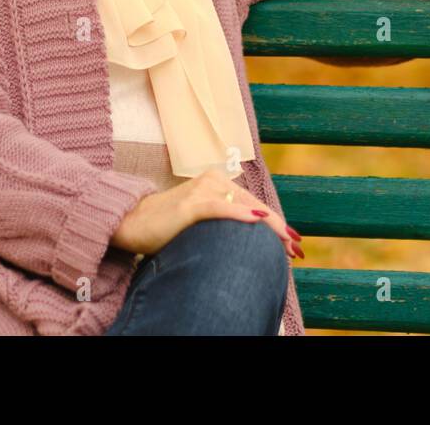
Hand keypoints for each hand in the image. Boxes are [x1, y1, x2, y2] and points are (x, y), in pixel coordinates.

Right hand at [110, 167, 302, 259]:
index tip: (294, 241)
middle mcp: (213, 181)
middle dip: (278, 229)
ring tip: (285, 243)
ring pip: (243, 207)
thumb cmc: (166, 226)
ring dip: (268, 226)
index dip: (275, 223)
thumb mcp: (201, 222)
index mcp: (216, 182)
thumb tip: (253, 237)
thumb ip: (224, 222)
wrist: (131, 223)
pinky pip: (220, 209)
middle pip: (254, 205)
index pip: (253, 204)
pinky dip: (240, 215)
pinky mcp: (191, 204)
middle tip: (297, 248)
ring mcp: (202, 190)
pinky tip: (257, 220)